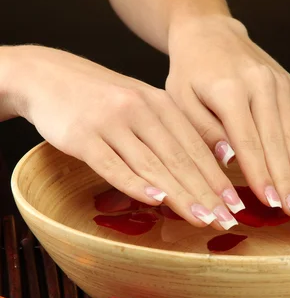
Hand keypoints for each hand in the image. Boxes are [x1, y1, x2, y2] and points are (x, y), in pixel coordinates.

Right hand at [4, 45, 243, 228]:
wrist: (46, 76)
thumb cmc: (99, 98)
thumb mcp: (139, 103)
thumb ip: (169, 130)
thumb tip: (207, 163)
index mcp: (159, 103)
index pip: (195, 146)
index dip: (216, 177)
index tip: (235, 205)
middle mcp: (140, 110)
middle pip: (179, 158)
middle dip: (206, 193)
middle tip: (227, 221)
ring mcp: (111, 122)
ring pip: (152, 164)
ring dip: (180, 195)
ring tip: (203, 219)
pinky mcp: (83, 136)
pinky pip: (113, 165)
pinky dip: (136, 184)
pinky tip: (156, 201)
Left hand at [166, 15, 289, 217]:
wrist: (210, 32)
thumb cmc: (189, 72)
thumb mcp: (180, 99)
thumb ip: (203, 129)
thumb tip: (230, 160)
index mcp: (229, 89)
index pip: (248, 141)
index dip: (260, 175)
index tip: (270, 203)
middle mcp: (260, 84)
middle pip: (277, 141)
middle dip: (287, 180)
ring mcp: (278, 82)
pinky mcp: (289, 83)